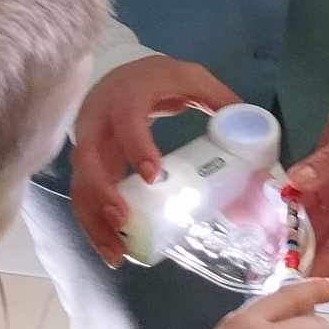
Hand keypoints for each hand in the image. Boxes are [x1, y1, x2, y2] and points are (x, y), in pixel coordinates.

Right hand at [72, 55, 240, 264]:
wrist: (122, 74)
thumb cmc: (158, 78)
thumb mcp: (190, 78)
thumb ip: (219, 97)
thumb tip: (249, 126)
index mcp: (127, 95)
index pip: (126, 119)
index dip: (136, 146)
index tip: (152, 177)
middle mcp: (98, 120)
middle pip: (88, 158)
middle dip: (101, 192)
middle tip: (123, 220)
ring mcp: (88, 144)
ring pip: (80, 185)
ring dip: (94, 221)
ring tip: (117, 254)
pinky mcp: (88, 166)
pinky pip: (84, 197)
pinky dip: (94, 225)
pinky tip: (113, 250)